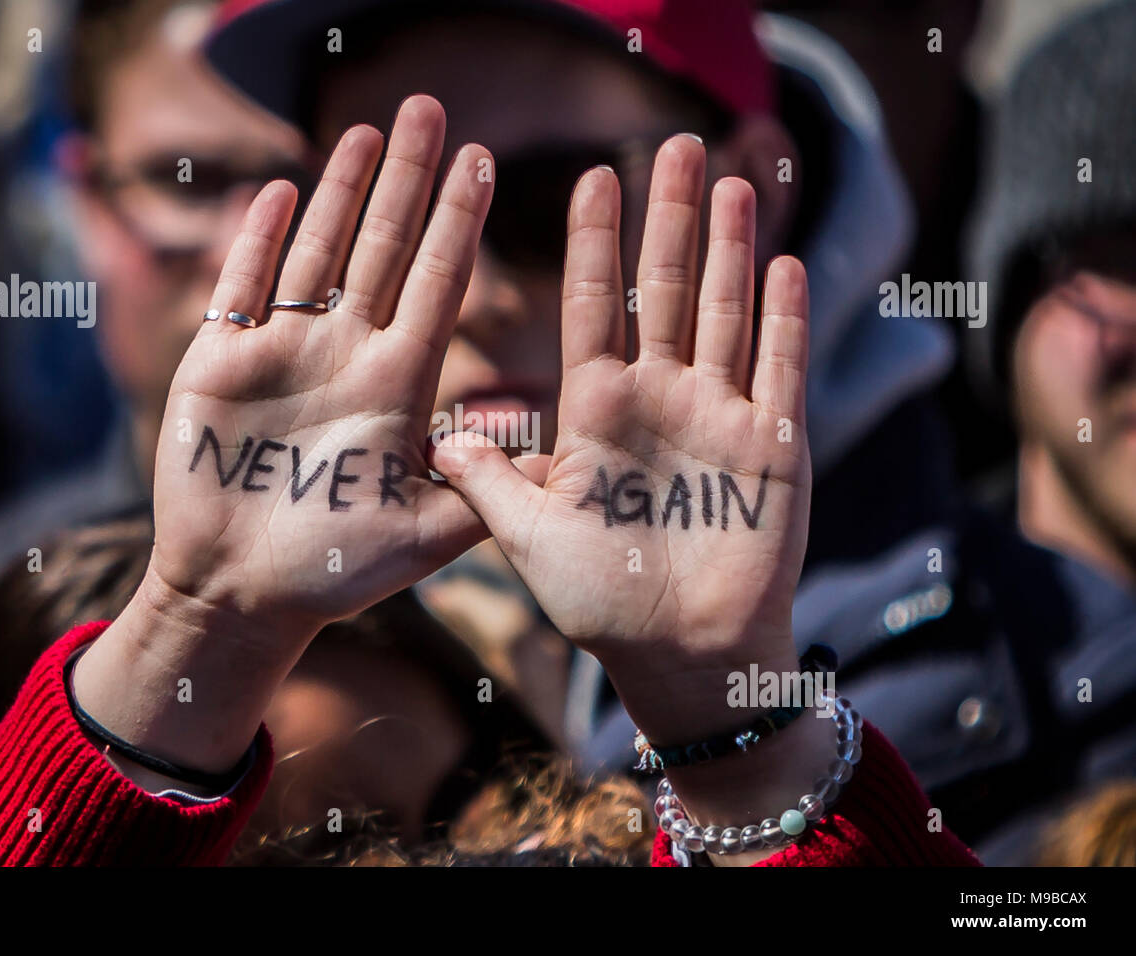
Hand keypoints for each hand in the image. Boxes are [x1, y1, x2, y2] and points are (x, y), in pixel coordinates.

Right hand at [75, 96, 494, 771]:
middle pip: (383, 248)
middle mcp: (347, 355)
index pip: (436, 284)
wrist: (243, 592)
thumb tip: (550, 444)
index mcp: (398, 384)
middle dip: (408, 181)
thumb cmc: (335, 570)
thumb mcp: (425, 534)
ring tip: (368, 132)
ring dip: (339, 191)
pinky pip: (241, 288)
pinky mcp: (220, 363)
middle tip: (432, 110)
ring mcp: (284, 353)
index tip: (484, 161)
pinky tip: (276, 190)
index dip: (458, 222)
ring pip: (317, 252)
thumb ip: (483, 488)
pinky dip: (257, 241)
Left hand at [430, 136, 811, 744]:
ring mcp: (720, 418)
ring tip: (730, 180)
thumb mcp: (530, 537)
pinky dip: (784, 318)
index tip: (595, 177)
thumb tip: (437, 439)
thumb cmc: (602, 603)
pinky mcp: (773, 447)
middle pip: (668, 291)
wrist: (681, 658)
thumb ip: (492, 482)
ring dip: (730, 248)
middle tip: (675, 142)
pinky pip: (779, 368)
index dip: (598, 243)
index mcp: (598, 412)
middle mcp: (660, 402)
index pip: (598, 307)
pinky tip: (783, 262)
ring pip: (728, 313)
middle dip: (670, 218)